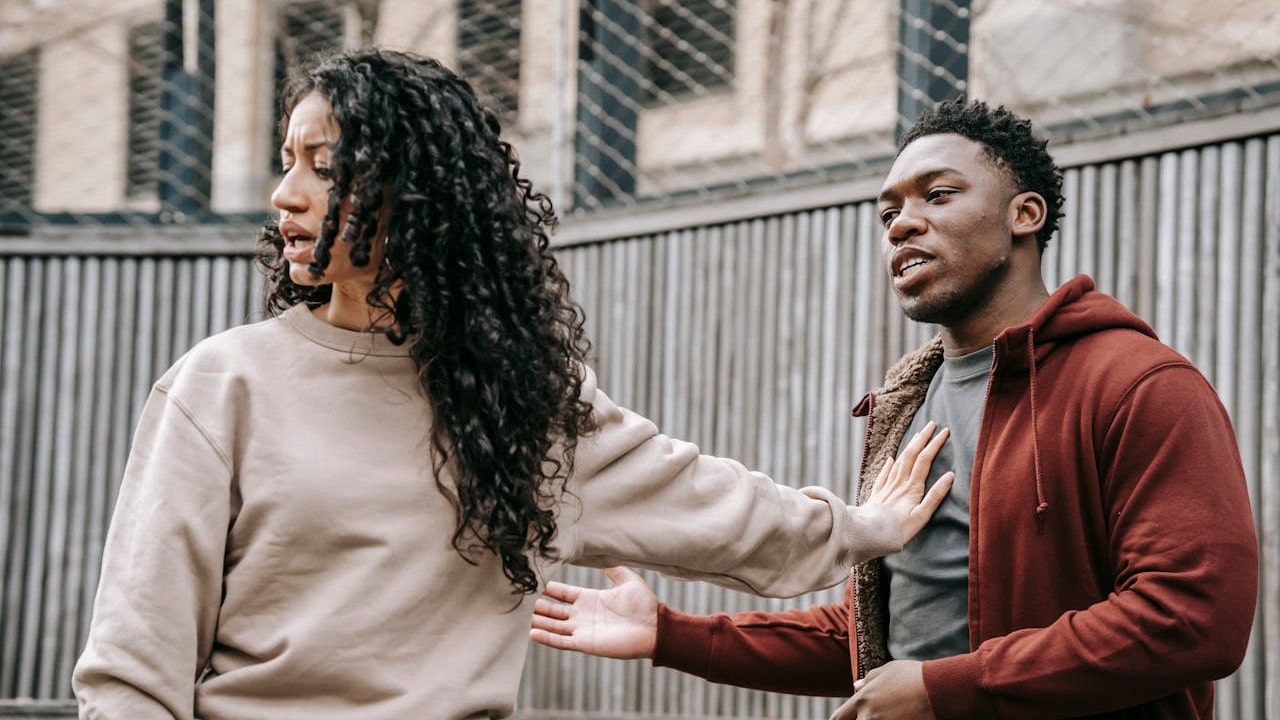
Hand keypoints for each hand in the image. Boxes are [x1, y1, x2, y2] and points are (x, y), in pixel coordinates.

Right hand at [529, 566, 658, 658]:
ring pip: (553, 625)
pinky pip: (561, 641)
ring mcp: (582, 630)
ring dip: (538, 621)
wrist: (654, 628)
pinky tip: (531, 633)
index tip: (534, 581)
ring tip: (519, 616)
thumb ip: (615, 570)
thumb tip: (604, 558)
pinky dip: (546, 637)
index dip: (549, 589)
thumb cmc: (644, 605)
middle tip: (520, 599)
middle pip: (554, 610)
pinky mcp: (585, 643)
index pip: (563, 593)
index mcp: (590, 599)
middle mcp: (583, 614)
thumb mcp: (628, 581)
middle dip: (538, 605)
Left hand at [830, 660, 933, 719]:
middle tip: (876, 714)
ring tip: (891, 714)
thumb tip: (856, 686)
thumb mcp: (888, 670)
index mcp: (861, 700)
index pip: (839, 717)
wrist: (938, 689)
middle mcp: (867, 716)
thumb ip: (869, 680)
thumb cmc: (913, 676)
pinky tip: (900, 718)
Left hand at [865, 422, 952, 544]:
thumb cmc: (898, 530)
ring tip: (916, 436)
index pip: (925, 459)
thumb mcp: (921, 516)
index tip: (944, 432)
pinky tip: (890, 459)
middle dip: (922, 438)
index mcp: (911, 487)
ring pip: (899, 461)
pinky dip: (889, 464)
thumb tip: (949, 476)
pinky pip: (884, 474)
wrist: (868, 534)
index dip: (935, 444)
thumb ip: (935, 496)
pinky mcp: (877, 494)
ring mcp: (887, 487)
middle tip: (932, 424)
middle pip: (911, 455)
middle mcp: (899, 483)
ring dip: (909, 446)